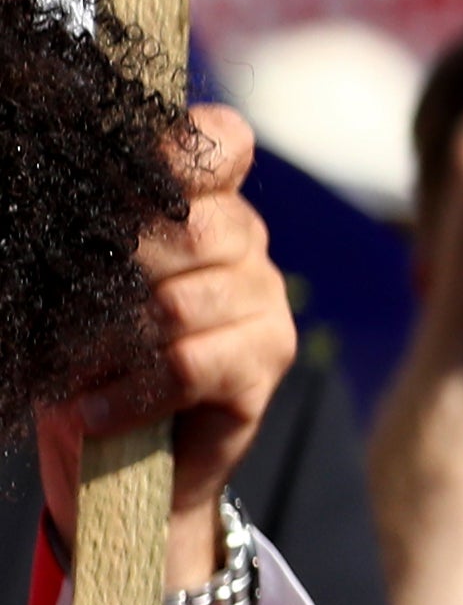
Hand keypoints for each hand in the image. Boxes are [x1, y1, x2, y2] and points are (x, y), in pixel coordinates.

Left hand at [33, 103, 298, 604]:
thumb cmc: (88, 357)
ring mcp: (264, 304)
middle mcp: (246, 245)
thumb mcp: (78, 280)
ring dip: (110, 342)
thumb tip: (56, 187)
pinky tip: (95, 410)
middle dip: (118, 267)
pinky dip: (129, 393)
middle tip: (70, 310)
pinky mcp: (265, 366)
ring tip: (75, 370)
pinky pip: (188, 364)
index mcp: (205, 204)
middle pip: (191, 225)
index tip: (130, 174)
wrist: (123, 462)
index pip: (223, 142)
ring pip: (181, 303)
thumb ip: (92, 229)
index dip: (184, 148)